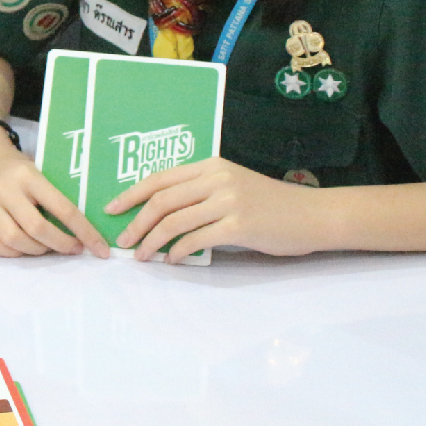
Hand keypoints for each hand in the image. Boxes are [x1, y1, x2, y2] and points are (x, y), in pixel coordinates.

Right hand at [0, 124, 106, 257]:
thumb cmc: (17, 170)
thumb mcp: (38, 172)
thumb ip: (55, 196)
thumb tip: (85, 231)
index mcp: (28, 176)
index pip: (62, 208)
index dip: (85, 232)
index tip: (100, 248)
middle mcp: (5, 190)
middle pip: (37, 228)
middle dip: (61, 244)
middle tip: (74, 249)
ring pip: (14, 240)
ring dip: (37, 251)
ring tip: (47, 247)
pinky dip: (13, 253)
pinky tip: (24, 249)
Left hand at [110, 157, 328, 262]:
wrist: (314, 215)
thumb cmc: (273, 205)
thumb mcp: (233, 186)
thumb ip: (201, 193)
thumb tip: (160, 214)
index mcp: (211, 165)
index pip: (159, 178)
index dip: (130, 194)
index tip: (111, 209)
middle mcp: (216, 178)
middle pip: (161, 200)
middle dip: (135, 223)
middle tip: (122, 241)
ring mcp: (227, 201)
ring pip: (173, 222)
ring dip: (151, 242)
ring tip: (142, 256)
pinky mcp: (238, 225)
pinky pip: (195, 240)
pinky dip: (177, 252)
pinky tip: (172, 260)